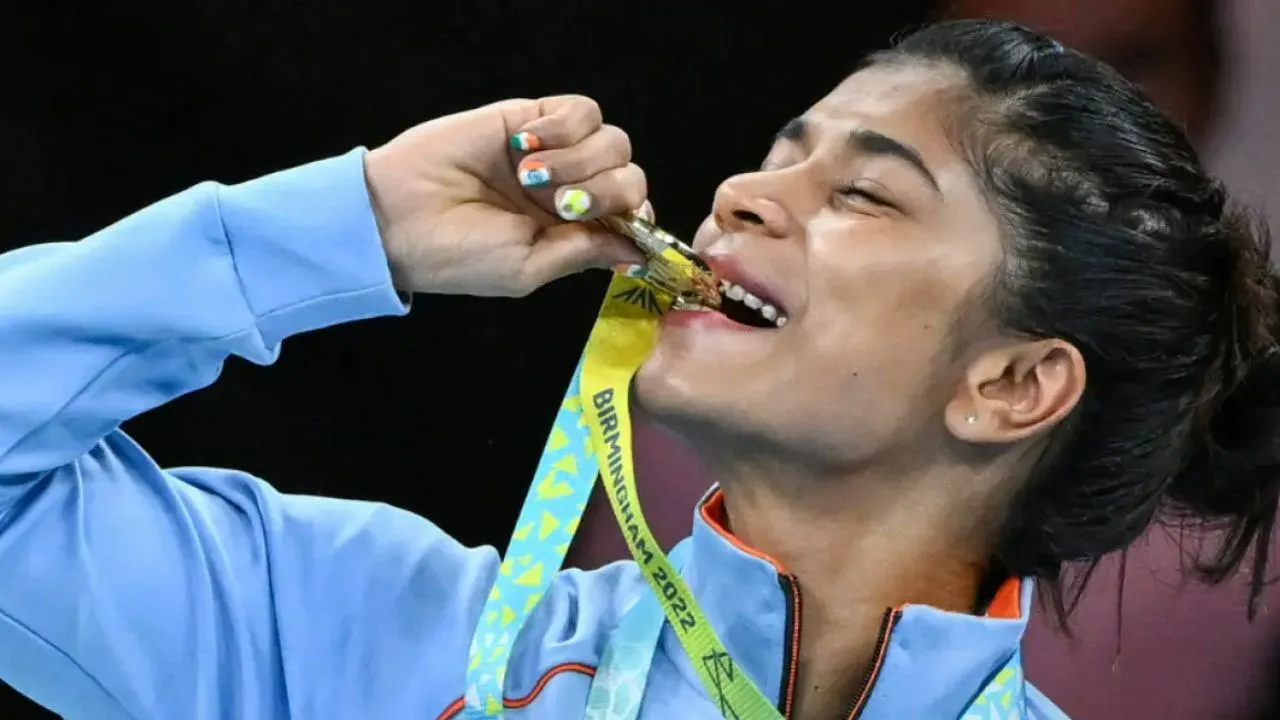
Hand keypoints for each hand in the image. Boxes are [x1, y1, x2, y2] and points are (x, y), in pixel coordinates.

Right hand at [364, 95, 648, 296]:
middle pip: (630, 177)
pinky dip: (566, 128)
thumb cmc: (457, 255)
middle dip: (606, 193)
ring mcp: (556, 154)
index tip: (618, 227)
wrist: (401, 216)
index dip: (636, 219)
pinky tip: (526, 147)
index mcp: (574, 233)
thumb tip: (638, 252)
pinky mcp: (533, 117)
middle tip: (561, 205)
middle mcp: (572, 192)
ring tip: (530, 177)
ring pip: (614, 142)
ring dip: (581, 161)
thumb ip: (584, 253)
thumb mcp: (527, 268)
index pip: (633, 216)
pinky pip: (583, 110)